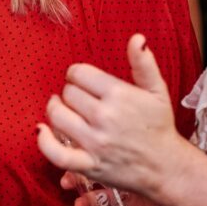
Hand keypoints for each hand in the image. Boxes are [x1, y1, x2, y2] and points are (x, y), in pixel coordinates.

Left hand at [37, 34, 186, 198]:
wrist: (165, 167)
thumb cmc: (159, 125)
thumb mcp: (157, 90)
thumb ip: (144, 63)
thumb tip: (136, 38)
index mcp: (119, 94)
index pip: (79, 73)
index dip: (77, 74)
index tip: (81, 80)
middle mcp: (104, 117)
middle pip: (67, 94)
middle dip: (70, 93)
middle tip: (79, 99)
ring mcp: (95, 142)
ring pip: (58, 117)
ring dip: (56, 111)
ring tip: (63, 110)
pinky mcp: (89, 164)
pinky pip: (57, 154)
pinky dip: (44, 142)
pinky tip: (41, 130)